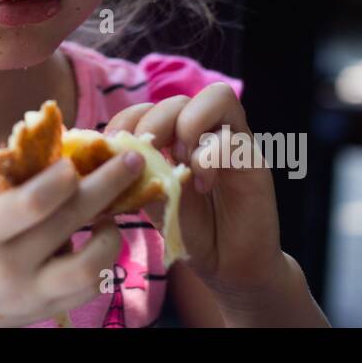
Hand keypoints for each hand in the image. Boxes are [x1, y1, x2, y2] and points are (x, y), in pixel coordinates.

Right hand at [0, 151, 146, 326]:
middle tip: (132, 160)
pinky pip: (89, 290)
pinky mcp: (43, 313)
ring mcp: (29, 296)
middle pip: (69, 224)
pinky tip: (98, 240)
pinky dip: (102, 262)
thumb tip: (55, 151)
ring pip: (91, 268)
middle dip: (107, 186)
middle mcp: (7, 268)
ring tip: (111, 216)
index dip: (62, 177)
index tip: (82, 155)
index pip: (31, 204)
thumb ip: (6, 183)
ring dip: (111, 235)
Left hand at [102, 84, 285, 298]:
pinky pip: (232, 139)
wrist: (228, 266)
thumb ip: (138, 172)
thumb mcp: (155, 199)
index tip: (116, 150)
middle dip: (154, 122)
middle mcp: (206, 132)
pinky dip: (208, 160)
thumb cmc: (190, 229)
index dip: (127, 120)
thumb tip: (107, 152)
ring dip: (188, 126)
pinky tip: (200, 186)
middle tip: (148, 156)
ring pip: (217, 96)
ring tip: (180, 162)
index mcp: (176, 138)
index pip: (148, 106)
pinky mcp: (254, 161)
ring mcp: (233, 142)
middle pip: (178, 97)